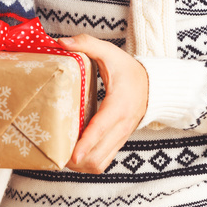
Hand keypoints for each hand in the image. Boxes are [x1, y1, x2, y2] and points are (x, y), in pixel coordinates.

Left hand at [58, 34, 148, 173]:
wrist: (153, 85)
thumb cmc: (128, 69)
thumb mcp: (110, 52)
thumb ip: (87, 44)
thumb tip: (62, 42)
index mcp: (118, 105)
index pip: (101, 128)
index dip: (87, 143)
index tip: (72, 155)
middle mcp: (121, 126)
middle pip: (98, 155)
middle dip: (76, 159)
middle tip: (54, 153)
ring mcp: (121, 138)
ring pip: (100, 163)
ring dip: (80, 165)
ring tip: (60, 156)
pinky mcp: (118, 142)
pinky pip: (103, 161)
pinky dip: (88, 163)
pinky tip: (73, 155)